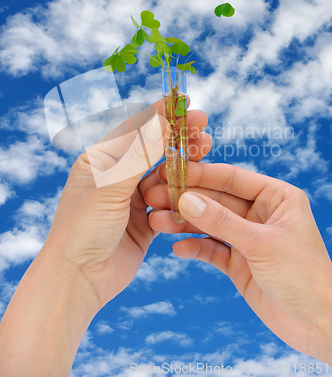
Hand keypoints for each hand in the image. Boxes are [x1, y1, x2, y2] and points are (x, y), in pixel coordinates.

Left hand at [44, 98, 211, 309]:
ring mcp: (130, 199)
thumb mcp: (111, 186)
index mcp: (99, 160)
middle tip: (203, 123)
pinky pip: (168, 201)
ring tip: (206, 147)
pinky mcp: (144, 221)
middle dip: (177, 135)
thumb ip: (139, 154)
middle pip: (152, 149)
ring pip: (163, 174)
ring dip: (184, 162)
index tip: (184, 101)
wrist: (78, 280)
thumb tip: (163, 120)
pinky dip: (182, 193)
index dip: (159, 113)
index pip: (133, 129)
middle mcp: (115, 176)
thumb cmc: (82, 228)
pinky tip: (198, 183)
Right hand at [143, 162, 331, 363]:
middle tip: (155, 197)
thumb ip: (222, 222)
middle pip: (216, 200)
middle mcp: (260, 213)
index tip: (171, 172)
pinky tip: (178, 249)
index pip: (232, 178)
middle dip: (186, 199)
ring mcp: (248, 238)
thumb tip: (186, 200)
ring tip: (157, 222)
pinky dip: (195, 248)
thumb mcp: (261, 244)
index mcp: (275, 196)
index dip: (201, 175)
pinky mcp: (239, 262)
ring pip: (210, 224)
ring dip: (184, 223)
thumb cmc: (305, 276)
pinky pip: (212, 249)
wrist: (317, 325)